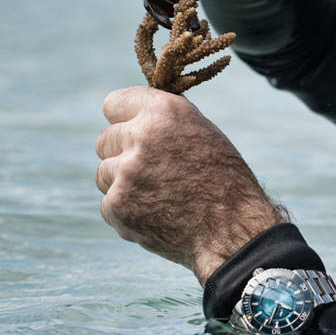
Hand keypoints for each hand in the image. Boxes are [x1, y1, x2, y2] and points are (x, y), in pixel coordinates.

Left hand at [95, 86, 284, 285]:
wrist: (232, 231)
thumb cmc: (223, 180)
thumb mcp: (201, 132)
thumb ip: (163, 119)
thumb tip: (134, 113)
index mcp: (163, 112)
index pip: (113, 103)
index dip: (122, 118)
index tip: (129, 129)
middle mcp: (140, 137)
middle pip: (105, 140)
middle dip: (121, 154)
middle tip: (150, 170)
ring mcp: (126, 173)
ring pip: (104, 173)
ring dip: (122, 183)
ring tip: (157, 195)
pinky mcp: (118, 205)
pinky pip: (108, 203)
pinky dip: (126, 212)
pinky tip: (155, 214)